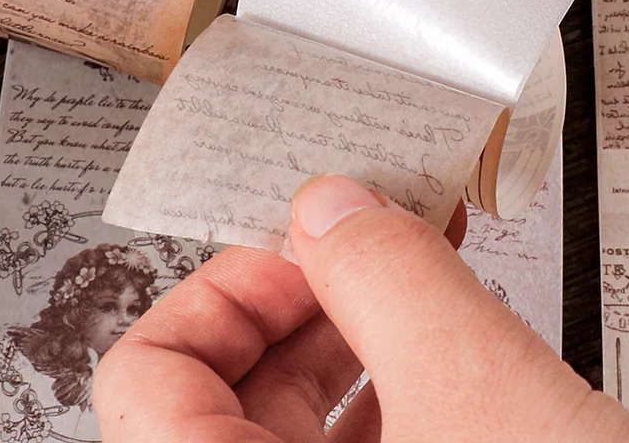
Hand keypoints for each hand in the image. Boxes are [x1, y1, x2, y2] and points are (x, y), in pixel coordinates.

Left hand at [94, 174, 628, 441]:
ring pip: (296, 425)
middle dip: (307, 300)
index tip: (308, 252)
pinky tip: (444, 349)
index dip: (225, 293)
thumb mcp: (483, 406)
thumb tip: (329, 208)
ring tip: (419, 278)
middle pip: (224, 390)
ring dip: (356, 336)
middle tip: (374, 246)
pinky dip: (392, 389)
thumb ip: (390, 282)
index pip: (145, 376)